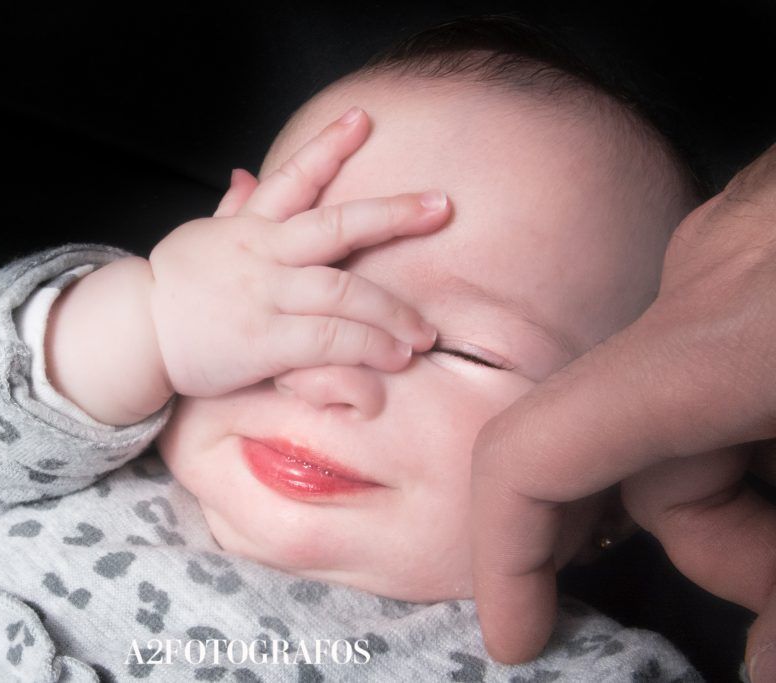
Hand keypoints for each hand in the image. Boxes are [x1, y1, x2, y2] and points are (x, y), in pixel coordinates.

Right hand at [147, 107, 449, 398]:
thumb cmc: (176, 288)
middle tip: (441, 208)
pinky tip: (393, 355)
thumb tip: (247, 170)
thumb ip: (235, 208)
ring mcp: (264, 295)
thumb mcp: (202, 238)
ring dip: (392, 310)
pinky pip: (328, 339)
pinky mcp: (263, 340)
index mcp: (248, 227)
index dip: (329, 146)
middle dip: (393, 215)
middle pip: (336, 227)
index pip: (292, 178)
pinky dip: (366, 345)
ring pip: (343, 291)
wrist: (134, 333)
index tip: (363, 118)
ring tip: (423, 333)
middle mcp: (262, 254)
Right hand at [469, 144, 775, 675]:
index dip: (506, 555)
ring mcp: (729, 249)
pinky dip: (753, 417)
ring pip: (681, 406)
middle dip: (723, 548)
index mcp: (732, 340)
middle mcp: (702, 284)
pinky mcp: (758, 234)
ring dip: (748, 485)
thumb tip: (758, 672)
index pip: (540, 452)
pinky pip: (714, 349)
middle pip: (645, 459)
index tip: (525, 637)